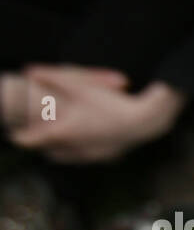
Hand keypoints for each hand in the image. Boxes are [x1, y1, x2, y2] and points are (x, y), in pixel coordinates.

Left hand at [8, 65, 184, 162]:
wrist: (145, 123)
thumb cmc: (111, 103)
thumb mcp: (79, 86)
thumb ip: (52, 77)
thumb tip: (28, 70)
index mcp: (64, 132)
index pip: (32, 140)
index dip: (19, 138)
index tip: (12, 135)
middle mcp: (76, 148)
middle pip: (49, 153)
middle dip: (40, 147)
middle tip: (35, 140)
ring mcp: (93, 155)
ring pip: (67, 159)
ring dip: (60, 153)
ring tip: (56, 146)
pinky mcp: (108, 158)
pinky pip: (87, 159)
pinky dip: (80, 154)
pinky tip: (85, 146)